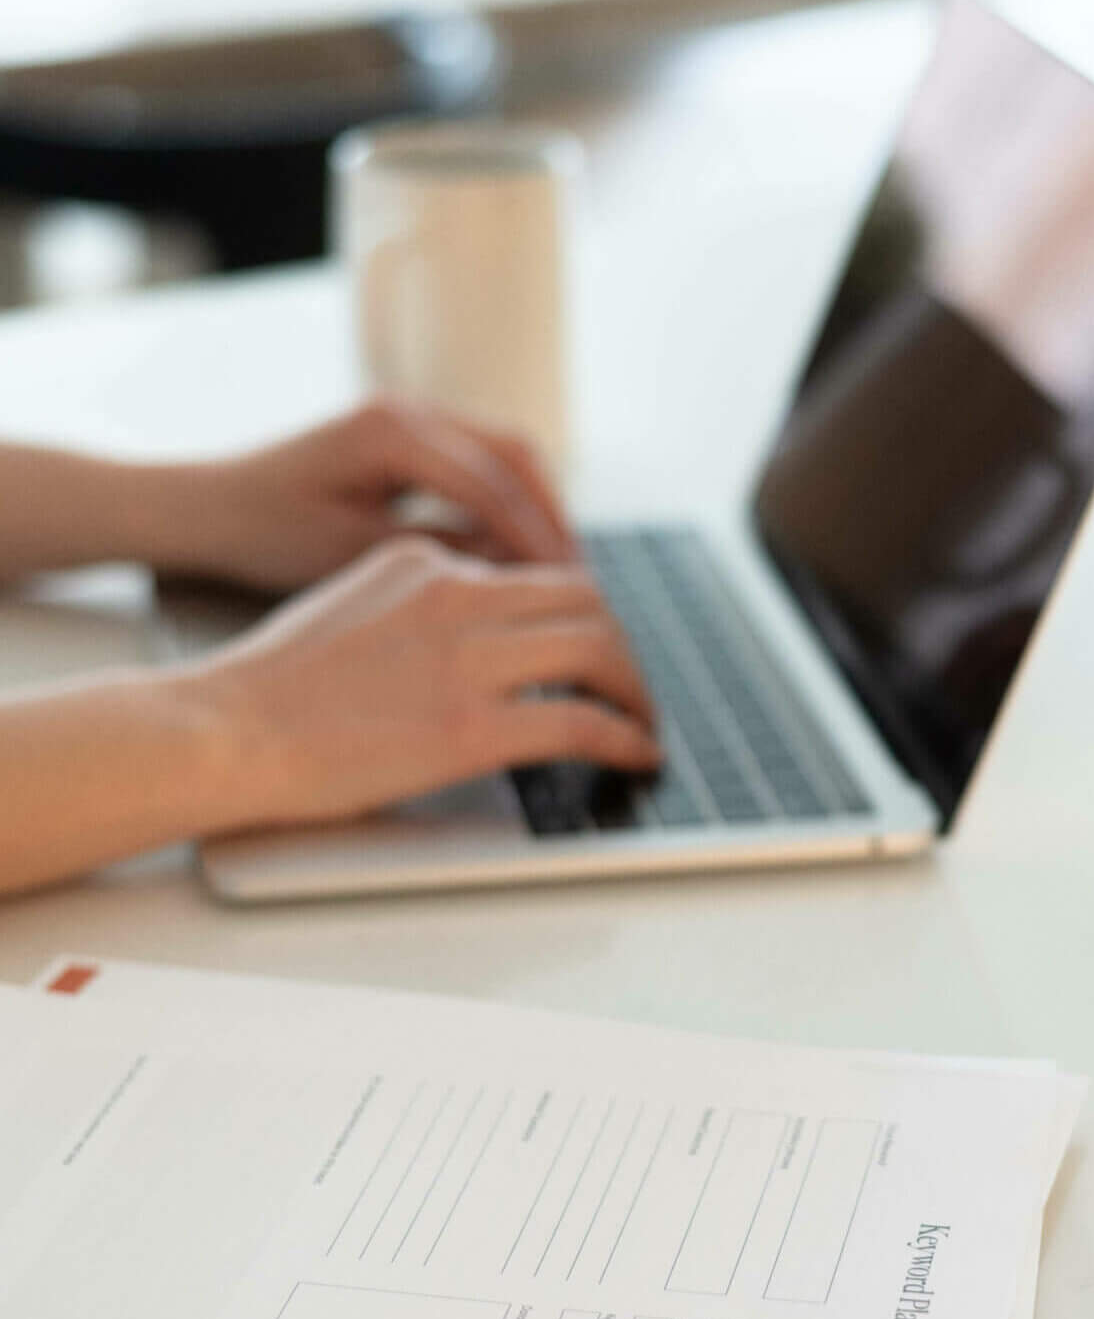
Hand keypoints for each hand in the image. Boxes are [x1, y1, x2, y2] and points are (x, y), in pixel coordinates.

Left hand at [147, 400, 575, 591]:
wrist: (207, 507)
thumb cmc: (263, 534)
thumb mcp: (352, 555)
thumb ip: (438, 553)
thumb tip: (518, 567)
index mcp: (391, 430)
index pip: (491, 482)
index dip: (537, 537)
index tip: (569, 588)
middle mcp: (408, 409)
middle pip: (515, 453)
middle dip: (554, 516)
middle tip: (584, 579)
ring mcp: (411, 417)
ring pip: (505, 454)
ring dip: (538, 508)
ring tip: (563, 570)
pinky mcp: (409, 438)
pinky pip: (480, 464)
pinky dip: (508, 505)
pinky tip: (521, 554)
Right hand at [191, 536, 660, 827]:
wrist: (223, 730)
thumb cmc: (270, 690)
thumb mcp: (349, 607)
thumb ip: (414, 608)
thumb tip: (466, 638)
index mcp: (423, 562)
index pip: (532, 571)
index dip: (581, 611)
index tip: (595, 646)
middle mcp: (453, 594)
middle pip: (584, 597)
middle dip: (621, 644)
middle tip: (631, 686)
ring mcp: (465, 659)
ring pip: (598, 649)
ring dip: (636, 690)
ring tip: (645, 724)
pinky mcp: (470, 726)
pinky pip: (580, 722)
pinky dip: (624, 738)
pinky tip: (635, 755)